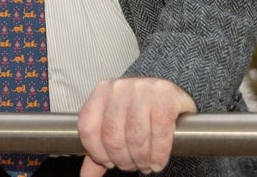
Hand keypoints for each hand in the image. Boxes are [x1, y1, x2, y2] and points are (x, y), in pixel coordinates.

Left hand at [76, 77, 196, 175]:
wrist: (170, 94)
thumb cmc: (141, 111)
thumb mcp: (117, 125)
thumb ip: (99, 149)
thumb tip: (86, 176)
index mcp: (102, 92)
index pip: (88, 128)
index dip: (97, 152)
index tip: (109, 162)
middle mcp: (120, 88)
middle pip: (112, 136)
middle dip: (123, 160)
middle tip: (132, 165)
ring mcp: (143, 89)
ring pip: (136, 136)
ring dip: (142, 159)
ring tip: (146, 165)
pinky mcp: (166, 95)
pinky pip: (160, 131)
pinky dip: (159, 154)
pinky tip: (158, 161)